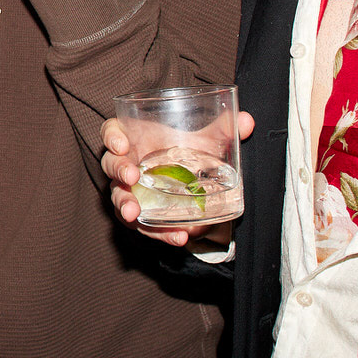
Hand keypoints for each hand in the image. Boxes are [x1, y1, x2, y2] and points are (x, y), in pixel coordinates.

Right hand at [102, 111, 254, 246]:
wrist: (194, 181)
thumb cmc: (189, 150)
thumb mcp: (206, 139)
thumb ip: (223, 128)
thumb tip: (247, 121)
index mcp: (134, 137)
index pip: (111, 131)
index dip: (111, 136)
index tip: (121, 143)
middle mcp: (127, 163)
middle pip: (110, 164)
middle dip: (118, 170)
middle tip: (131, 176)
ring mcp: (131, 191)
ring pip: (118, 197)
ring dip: (124, 205)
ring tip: (134, 213)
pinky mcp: (144, 215)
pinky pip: (144, 225)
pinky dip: (159, 232)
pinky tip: (177, 236)